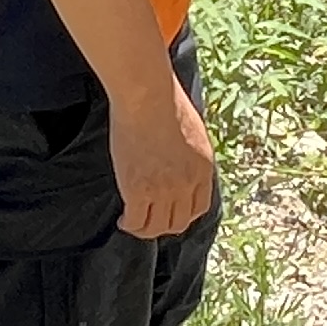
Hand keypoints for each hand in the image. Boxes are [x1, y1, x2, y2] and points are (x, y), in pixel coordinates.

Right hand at [108, 79, 217, 238]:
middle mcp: (187, 184)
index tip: (170, 211)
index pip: (200, 208)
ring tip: (133, 222)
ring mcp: (164, 190)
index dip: (184, 214)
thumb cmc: (164, 101)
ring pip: (157, 228)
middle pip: (179, 223)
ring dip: (145, 229)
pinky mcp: (139, 191)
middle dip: (164, 225)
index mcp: (204, 169)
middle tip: (150, 219)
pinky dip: (129, 224)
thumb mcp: (191, 130)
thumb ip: (188, 152)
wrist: (148, 96)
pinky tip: (123, 219)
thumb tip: (178, 157)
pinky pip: (136, 222)